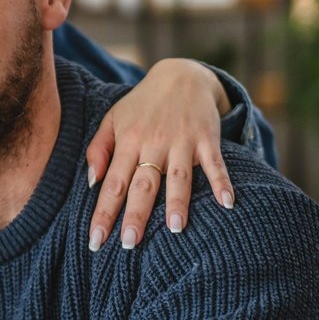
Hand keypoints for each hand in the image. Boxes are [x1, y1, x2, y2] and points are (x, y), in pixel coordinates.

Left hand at [85, 59, 234, 250]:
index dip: (103, 213)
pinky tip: (227, 203)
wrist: (180, 76)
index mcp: (127, 142)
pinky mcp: (206, 138)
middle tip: (129, 243)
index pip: (112, 184)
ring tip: (175, 229)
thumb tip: (92, 182)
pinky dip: (222, 182)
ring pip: (178, 176)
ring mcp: (181, 141)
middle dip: (135, 214)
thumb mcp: (112, 120)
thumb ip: (98, 150)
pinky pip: (214, 163)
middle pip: (142, 184)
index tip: (95, 241)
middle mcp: (152, 143)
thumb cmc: (141, 106)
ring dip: (177, 202)